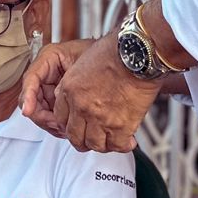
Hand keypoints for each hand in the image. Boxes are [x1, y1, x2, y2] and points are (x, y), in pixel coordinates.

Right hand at [20, 38, 95, 135]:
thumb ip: (69, 80)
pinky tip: (68, 128)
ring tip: (65, 128)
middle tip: (56, 124)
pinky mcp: (58, 100)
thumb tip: (58, 97)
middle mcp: (46, 73)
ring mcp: (51, 88)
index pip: (31, 79)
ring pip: (40, 111)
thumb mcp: (85, 62)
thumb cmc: (102, 54)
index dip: (28, 97)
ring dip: (50, 122)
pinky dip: (58, 124)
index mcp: (49, 57)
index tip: (28, 111)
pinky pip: (52, 116)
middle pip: (31, 99)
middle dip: (42, 115)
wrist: (117, 59)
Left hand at [50, 33, 159, 152]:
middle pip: (74, 136)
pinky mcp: (120, 126)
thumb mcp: (83, 63)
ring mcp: (100, 119)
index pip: (60, 118)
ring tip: (111, 139)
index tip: (78, 125)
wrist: (137, 53)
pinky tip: (127, 141)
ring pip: (94, 145)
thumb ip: (75, 82)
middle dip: (82, 140)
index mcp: (70, 90)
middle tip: (92, 138)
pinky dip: (122, 145)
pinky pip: (116, 146)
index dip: (70, 125)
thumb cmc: (116, 51)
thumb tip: (71, 93)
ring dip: (102, 144)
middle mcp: (81, 107)